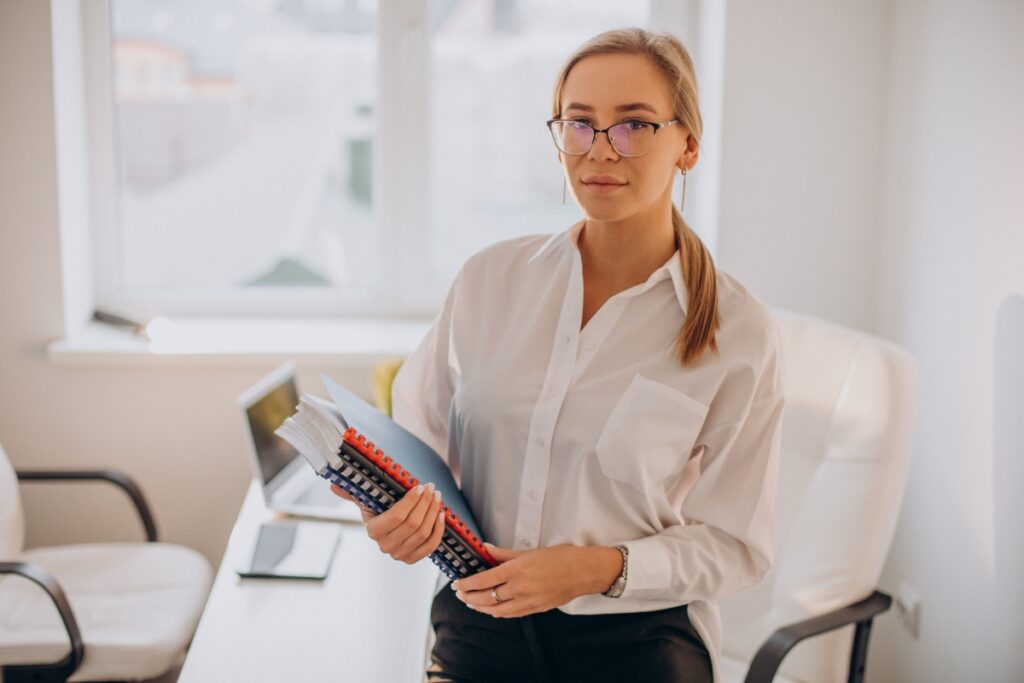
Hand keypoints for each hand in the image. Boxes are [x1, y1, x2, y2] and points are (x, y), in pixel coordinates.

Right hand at [330, 482, 445, 563]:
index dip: (411, 501)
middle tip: (432, 488)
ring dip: (434, 513)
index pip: (397, 516)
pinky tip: (442, 515)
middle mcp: (385, 546)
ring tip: (437, 497)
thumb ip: (351, 492)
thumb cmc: (378, 507)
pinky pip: (430, 546)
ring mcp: (400, 555)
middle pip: (413, 524)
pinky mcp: (412, 558)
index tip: (420, 486)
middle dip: (425, 504)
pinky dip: (439, 530)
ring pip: (423, 533)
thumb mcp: (366, 498)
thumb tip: (333, 486)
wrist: (387, 523)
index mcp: (373, 531)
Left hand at [451, 543, 622, 617]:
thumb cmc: (559, 557)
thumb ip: (504, 553)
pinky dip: (497, 613)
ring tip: (471, 602)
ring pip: (496, 610)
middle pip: (486, 598)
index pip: (483, 580)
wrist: (583, 572)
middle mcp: (520, 588)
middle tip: (460, 594)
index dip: (467, 584)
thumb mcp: (529, 551)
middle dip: (469, 597)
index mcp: (517, 570)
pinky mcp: (535, 609)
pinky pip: (511, 614)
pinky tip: (491, 609)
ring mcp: (528, 601)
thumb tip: (485, 548)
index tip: (456, 584)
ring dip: (480, 608)